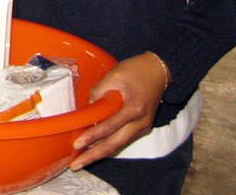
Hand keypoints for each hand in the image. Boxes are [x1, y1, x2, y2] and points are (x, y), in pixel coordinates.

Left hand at [69, 51, 167, 169]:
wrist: (157, 71)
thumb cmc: (135, 70)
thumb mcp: (113, 76)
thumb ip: (99, 93)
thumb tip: (88, 110)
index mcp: (133, 108)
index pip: (108, 127)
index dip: (91, 136)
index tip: (77, 143)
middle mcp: (140, 121)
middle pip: (115, 144)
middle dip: (94, 155)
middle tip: (77, 164)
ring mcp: (143, 126)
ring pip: (119, 145)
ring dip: (100, 153)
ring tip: (82, 160)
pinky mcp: (142, 127)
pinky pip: (123, 140)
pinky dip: (109, 145)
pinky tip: (95, 149)